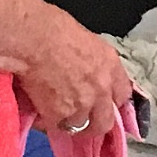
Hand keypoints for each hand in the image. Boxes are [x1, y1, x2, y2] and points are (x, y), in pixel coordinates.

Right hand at [19, 17, 132, 136]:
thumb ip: (93, 64)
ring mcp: (82, 105)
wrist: (33, 40)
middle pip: (105, 121)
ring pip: (79, 127)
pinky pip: (55, 127)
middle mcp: (101, 88)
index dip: (110, 103)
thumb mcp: (86, 42)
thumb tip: (85, 76)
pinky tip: (38, 109)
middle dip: (94, 124)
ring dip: (68, 122)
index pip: (123, 95)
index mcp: (110, 65)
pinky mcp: (59, 116)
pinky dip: (47, 122)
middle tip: (80, 120)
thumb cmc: (53, 29)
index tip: (102, 105)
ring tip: (53, 111)